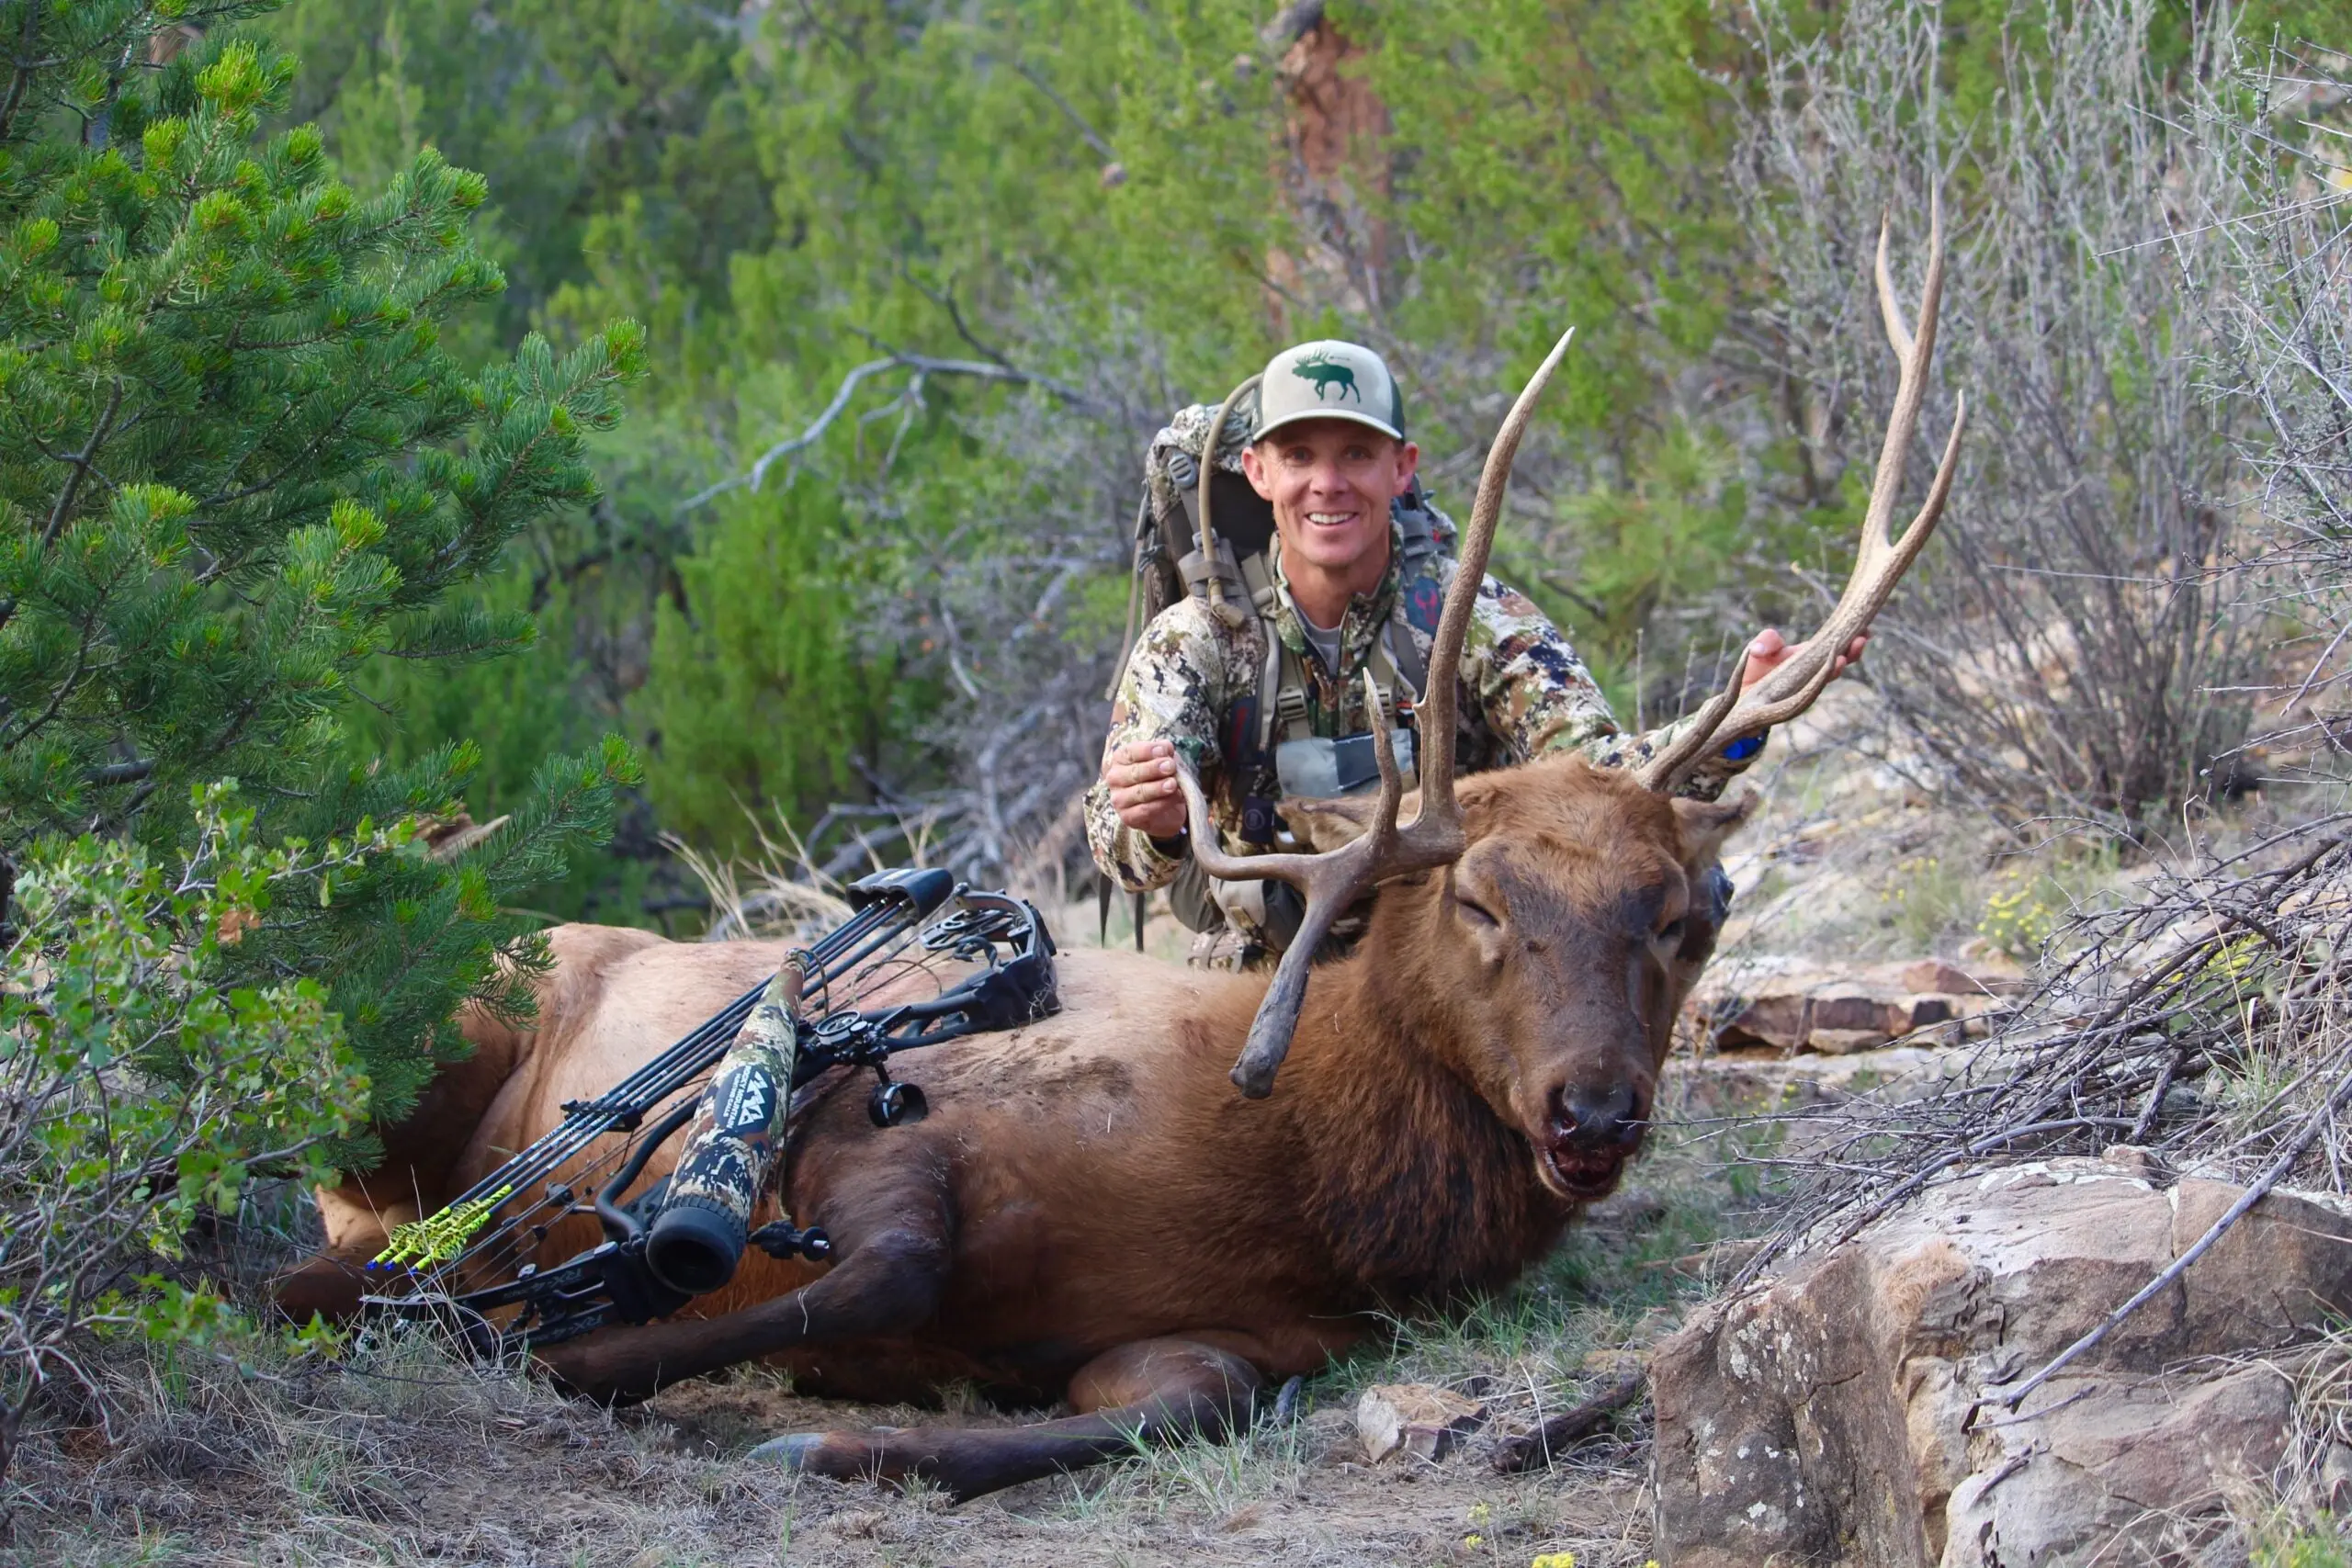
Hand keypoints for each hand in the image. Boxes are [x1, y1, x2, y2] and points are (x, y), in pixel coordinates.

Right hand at [1103, 739, 1188, 840]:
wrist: (1166, 807)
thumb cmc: (1161, 777)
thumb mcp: (1165, 760)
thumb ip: (1165, 752)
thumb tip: (1166, 747)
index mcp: (1120, 759)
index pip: (1129, 752)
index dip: (1147, 750)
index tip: (1164, 750)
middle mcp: (1115, 778)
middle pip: (1134, 772)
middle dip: (1154, 768)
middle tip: (1171, 767)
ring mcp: (1119, 799)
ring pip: (1139, 792)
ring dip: (1158, 787)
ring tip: (1173, 784)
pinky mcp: (1128, 817)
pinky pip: (1146, 809)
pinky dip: (1163, 803)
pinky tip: (1176, 796)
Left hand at [1738, 627, 1867, 692]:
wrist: (1744, 698)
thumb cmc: (1756, 671)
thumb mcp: (1758, 649)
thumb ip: (1766, 641)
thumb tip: (1759, 649)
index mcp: (1809, 654)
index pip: (1835, 643)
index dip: (1850, 635)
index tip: (1865, 626)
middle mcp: (1813, 669)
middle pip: (1841, 659)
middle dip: (1853, 650)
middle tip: (1863, 638)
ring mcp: (1807, 685)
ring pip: (1829, 676)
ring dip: (1839, 667)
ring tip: (1845, 657)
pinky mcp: (1796, 700)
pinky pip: (1811, 692)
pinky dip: (1820, 682)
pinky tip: (1828, 670)